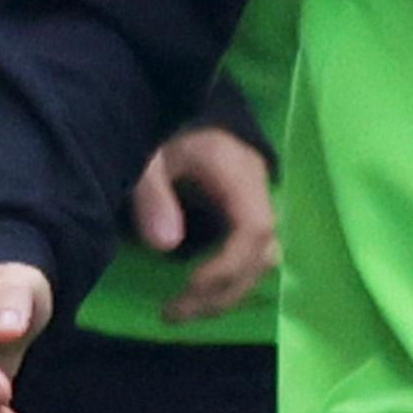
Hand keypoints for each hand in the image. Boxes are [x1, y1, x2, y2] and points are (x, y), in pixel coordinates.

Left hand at [127, 125, 277, 323]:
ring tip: (181, 310)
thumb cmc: (163, 130)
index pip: (255, 228)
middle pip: (263, 253)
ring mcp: (256, 201)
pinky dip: (228, 280)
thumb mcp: (148, 156)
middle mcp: (257, 189)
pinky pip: (252, 255)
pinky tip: (195, 292)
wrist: (173, 99)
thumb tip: (166, 245)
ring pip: (262, 259)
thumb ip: (153, 194)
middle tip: (172, 313)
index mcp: (239, 172)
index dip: (227, 265)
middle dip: (222, 292)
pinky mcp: (246, 211)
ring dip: (227, 292)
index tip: (187, 285)